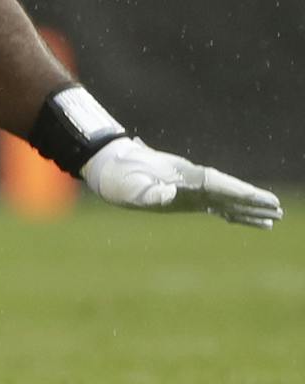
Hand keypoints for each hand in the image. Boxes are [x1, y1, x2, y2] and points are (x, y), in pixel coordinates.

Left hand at [81, 138, 281, 227]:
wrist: (106, 164)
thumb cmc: (117, 177)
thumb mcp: (127, 187)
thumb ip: (146, 191)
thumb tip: (167, 193)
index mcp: (181, 177)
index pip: (218, 184)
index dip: (239, 192)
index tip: (260, 199)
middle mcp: (190, 180)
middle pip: (228, 191)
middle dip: (252, 201)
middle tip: (277, 211)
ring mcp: (189, 188)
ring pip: (225, 198)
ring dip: (247, 209)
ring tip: (272, 219)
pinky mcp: (184, 196)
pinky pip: (214, 205)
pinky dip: (231, 212)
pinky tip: (244, 220)